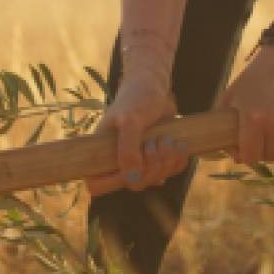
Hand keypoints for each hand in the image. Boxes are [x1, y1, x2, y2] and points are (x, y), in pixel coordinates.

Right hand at [83, 71, 185, 197]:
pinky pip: (171, 172)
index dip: (114, 182)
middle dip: (150, 166)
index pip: (96, 185)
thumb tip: (131, 178)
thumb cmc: (136, 98)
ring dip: (166, 161)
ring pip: (155, 180)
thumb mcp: (131, 120)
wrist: (154, 87)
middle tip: (154, 143)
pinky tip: (176, 144)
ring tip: (165, 139)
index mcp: (101, 152)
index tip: (130, 166)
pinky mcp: (158, 159)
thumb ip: (128, 148)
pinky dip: (177, 160)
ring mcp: (140, 162)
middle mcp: (119, 161)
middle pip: (134, 185)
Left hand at [217, 45, 273, 164]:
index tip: (246, 150)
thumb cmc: (257, 75)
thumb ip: (224, 120)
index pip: (250, 157)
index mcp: (253, 118)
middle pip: (270, 156)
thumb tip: (226, 148)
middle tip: (262, 139)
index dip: (246, 156)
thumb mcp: (233, 93)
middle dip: (263, 151)